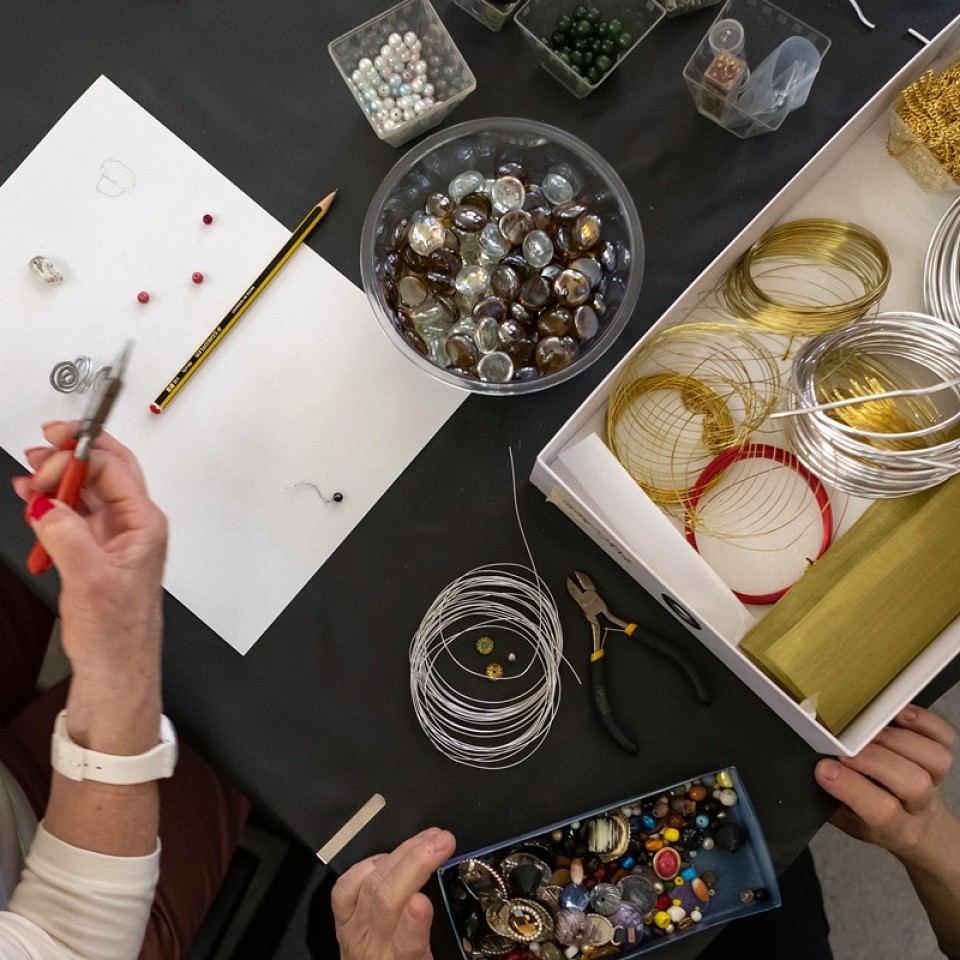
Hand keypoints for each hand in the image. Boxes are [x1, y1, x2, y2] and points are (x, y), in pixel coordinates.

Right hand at [12, 421, 166, 717]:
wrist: (115, 669)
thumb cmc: (118, 631)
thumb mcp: (90, 579)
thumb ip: (67, 535)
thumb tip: (46, 503)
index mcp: (143, 524)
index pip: (115, 469)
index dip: (82, 452)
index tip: (50, 448)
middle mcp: (132, 524)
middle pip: (104, 471)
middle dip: (71, 455)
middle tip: (38, 450)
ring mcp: (112, 536)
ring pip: (85, 491)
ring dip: (57, 479)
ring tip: (28, 475)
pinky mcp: (93, 550)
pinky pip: (72, 514)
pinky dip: (51, 503)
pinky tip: (31, 499)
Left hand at [332, 828, 455, 959]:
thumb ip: (440, 937)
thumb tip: (460, 901)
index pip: (407, 945)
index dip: (413, 922)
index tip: (422, 901)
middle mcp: (375, 946)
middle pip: (387, 900)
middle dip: (415, 863)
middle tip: (442, 842)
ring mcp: (355, 929)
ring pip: (371, 884)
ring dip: (402, 853)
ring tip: (428, 837)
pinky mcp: (342, 919)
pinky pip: (345, 886)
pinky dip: (367, 865)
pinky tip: (387, 856)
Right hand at [815, 705, 955, 861]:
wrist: (915, 828)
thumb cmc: (873, 820)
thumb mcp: (844, 820)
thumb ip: (827, 798)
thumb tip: (804, 762)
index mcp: (894, 828)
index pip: (881, 812)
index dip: (852, 788)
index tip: (823, 769)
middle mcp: (919, 805)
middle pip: (912, 783)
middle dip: (874, 760)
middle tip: (843, 747)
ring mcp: (936, 781)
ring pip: (933, 759)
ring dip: (898, 739)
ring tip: (868, 728)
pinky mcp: (940, 758)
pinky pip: (943, 737)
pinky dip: (923, 721)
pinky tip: (897, 714)